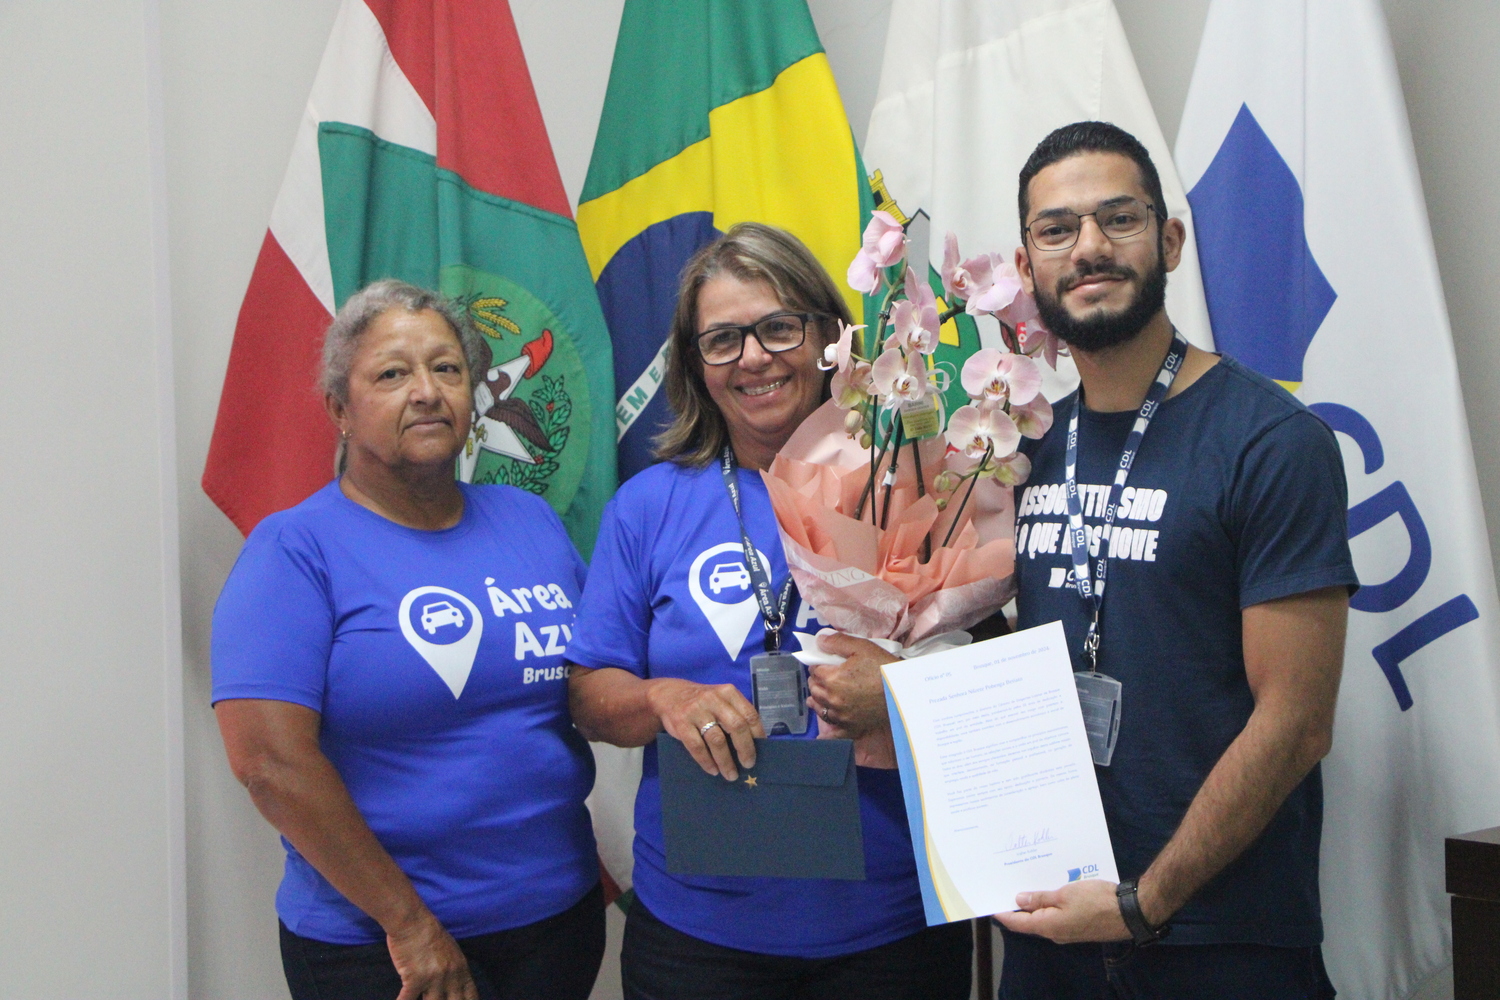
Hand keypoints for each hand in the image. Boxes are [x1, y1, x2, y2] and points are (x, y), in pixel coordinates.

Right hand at [387, 910, 476, 999]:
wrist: (412, 921)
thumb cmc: (429, 932)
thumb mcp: (451, 950)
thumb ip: (454, 968)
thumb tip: (455, 984)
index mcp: (461, 968)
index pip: (471, 995)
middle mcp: (451, 976)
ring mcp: (433, 979)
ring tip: (423, 999)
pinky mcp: (414, 979)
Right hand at [647, 677, 764, 779]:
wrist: (669, 695)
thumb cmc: (703, 702)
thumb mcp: (721, 699)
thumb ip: (735, 714)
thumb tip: (754, 744)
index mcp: (728, 692)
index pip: (749, 714)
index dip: (757, 735)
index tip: (761, 752)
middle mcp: (714, 699)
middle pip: (736, 726)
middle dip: (745, 749)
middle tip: (748, 765)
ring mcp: (696, 711)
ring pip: (717, 740)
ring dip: (726, 761)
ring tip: (731, 774)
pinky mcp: (681, 723)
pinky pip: (697, 747)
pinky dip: (706, 761)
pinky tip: (713, 770)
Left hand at [806, 633, 895, 738]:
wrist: (903, 692)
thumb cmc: (883, 668)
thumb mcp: (861, 647)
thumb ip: (837, 642)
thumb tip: (819, 641)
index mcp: (831, 679)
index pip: (814, 670)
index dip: (818, 664)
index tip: (824, 663)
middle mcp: (832, 699)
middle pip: (814, 689)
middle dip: (816, 681)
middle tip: (825, 676)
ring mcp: (840, 715)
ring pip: (819, 708)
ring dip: (818, 700)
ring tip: (822, 695)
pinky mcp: (851, 727)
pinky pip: (833, 732)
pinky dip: (827, 730)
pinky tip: (824, 731)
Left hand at [992, 879, 1131, 943]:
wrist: (1129, 912)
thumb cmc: (1096, 901)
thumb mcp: (1064, 894)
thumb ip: (1040, 898)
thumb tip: (1018, 901)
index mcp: (1048, 926)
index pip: (1017, 923)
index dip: (1003, 912)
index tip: (990, 901)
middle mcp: (1056, 933)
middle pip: (1030, 920)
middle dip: (1018, 905)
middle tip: (1006, 885)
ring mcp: (1068, 930)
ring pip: (1045, 916)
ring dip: (1036, 902)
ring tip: (1026, 883)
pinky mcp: (1079, 925)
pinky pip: (1058, 915)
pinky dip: (1051, 903)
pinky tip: (1049, 889)